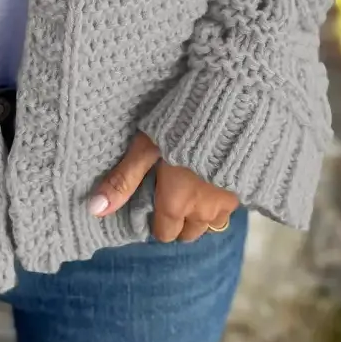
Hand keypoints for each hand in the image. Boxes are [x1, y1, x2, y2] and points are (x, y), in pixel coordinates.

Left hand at [90, 132, 239, 241]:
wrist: (235, 107)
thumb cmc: (183, 123)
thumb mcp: (146, 147)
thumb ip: (123, 180)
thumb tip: (94, 209)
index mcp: (176, 204)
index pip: (164, 234)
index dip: (155, 222)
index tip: (152, 202)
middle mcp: (204, 211)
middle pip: (188, 234)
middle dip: (178, 222)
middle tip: (171, 194)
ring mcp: (229, 202)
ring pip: (211, 224)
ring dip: (200, 214)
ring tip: (193, 187)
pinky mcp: (246, 189)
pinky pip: (229, 209)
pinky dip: (219, 202)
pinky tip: (214, 179)